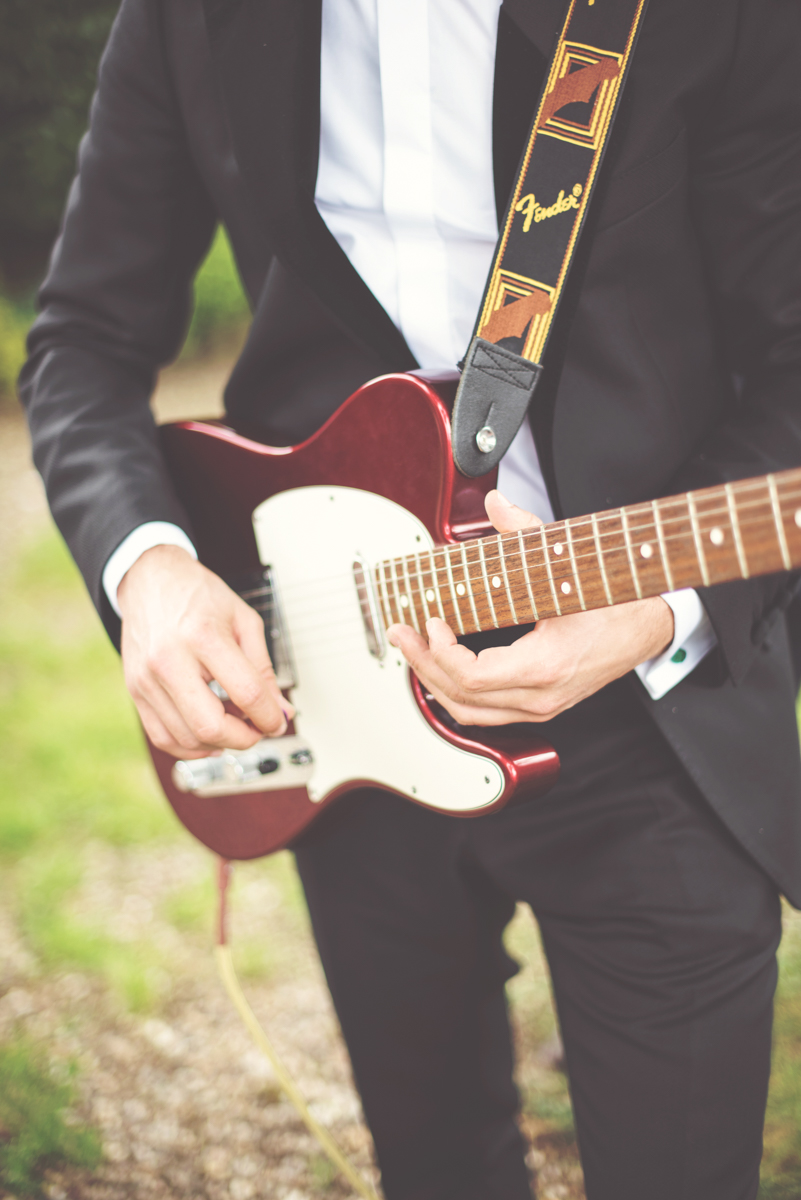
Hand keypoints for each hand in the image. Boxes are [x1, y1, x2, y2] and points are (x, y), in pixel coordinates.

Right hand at [118, 545, 291, 757]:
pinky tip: (210, 738)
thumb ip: (263, 668)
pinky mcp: (135, 691)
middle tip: (258, 729)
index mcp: (202, 635)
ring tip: (236, 726)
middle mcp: (169, 659)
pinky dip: (191, 747)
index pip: (245, 692)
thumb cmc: (197, 595)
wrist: (150, 579)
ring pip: (187, 738)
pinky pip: (162, 737)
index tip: (278, 720)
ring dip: (220, 743)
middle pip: (210, 725)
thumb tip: (279, 711)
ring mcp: (147, 679)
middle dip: (244, 738)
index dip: (269, 716)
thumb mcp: (243, 620)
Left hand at [387, 491, 673, 724]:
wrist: (649, 629)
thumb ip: (526, 532)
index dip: (441, 653)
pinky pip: (486, 712)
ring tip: (412, 649)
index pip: (473, 676)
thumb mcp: (569, 564)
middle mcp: (541, 697)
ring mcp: (541, 708)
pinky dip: (456, 693)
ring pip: (471, 713)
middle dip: (423, 665)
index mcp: (546, 666)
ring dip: (434, 682)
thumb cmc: (614, 601)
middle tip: (400, 633)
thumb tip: (495, 501)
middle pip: (462, 699)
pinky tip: (440, 667)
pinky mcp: (539, 707)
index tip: (432, 622)